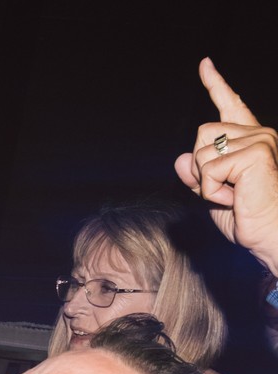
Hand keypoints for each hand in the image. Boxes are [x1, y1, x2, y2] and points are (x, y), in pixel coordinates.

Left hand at [175, 59, 277, 273]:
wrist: (269, 233)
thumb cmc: (246, 216)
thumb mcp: (212, 194)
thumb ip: (195, 176)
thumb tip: (180, 158)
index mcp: (248, 139)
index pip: (229, 105)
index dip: (215, 84)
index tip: (205, 64)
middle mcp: (256, 133)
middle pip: (200, 135)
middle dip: (199, 169)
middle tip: (224, 190)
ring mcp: (258, 139)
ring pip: (200, 153)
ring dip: (205, 183)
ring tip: (231, 195)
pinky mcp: (254, 152)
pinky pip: (207, 171)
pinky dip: (211, 192)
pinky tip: (234, 197)